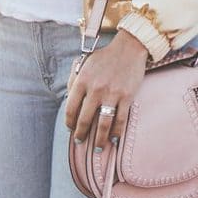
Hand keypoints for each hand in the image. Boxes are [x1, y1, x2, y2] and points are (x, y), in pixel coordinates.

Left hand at [65, 29, 148, 152]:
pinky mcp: (126, 97)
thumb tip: (69, 99)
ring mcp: (111, 94)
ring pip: (102, 124)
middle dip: (81, 134)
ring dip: (99, 139)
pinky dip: (116, 132)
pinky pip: (120, 120)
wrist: (129, 48)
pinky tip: (113, 139)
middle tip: (80, 141)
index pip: (70, 108)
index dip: (69, 122)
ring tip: (98, 148)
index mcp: (82, 80)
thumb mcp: (83, 64)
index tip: (70, 129)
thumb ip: (74, 80)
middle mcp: (95, 89)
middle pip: (84, 119)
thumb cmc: (104, 57)